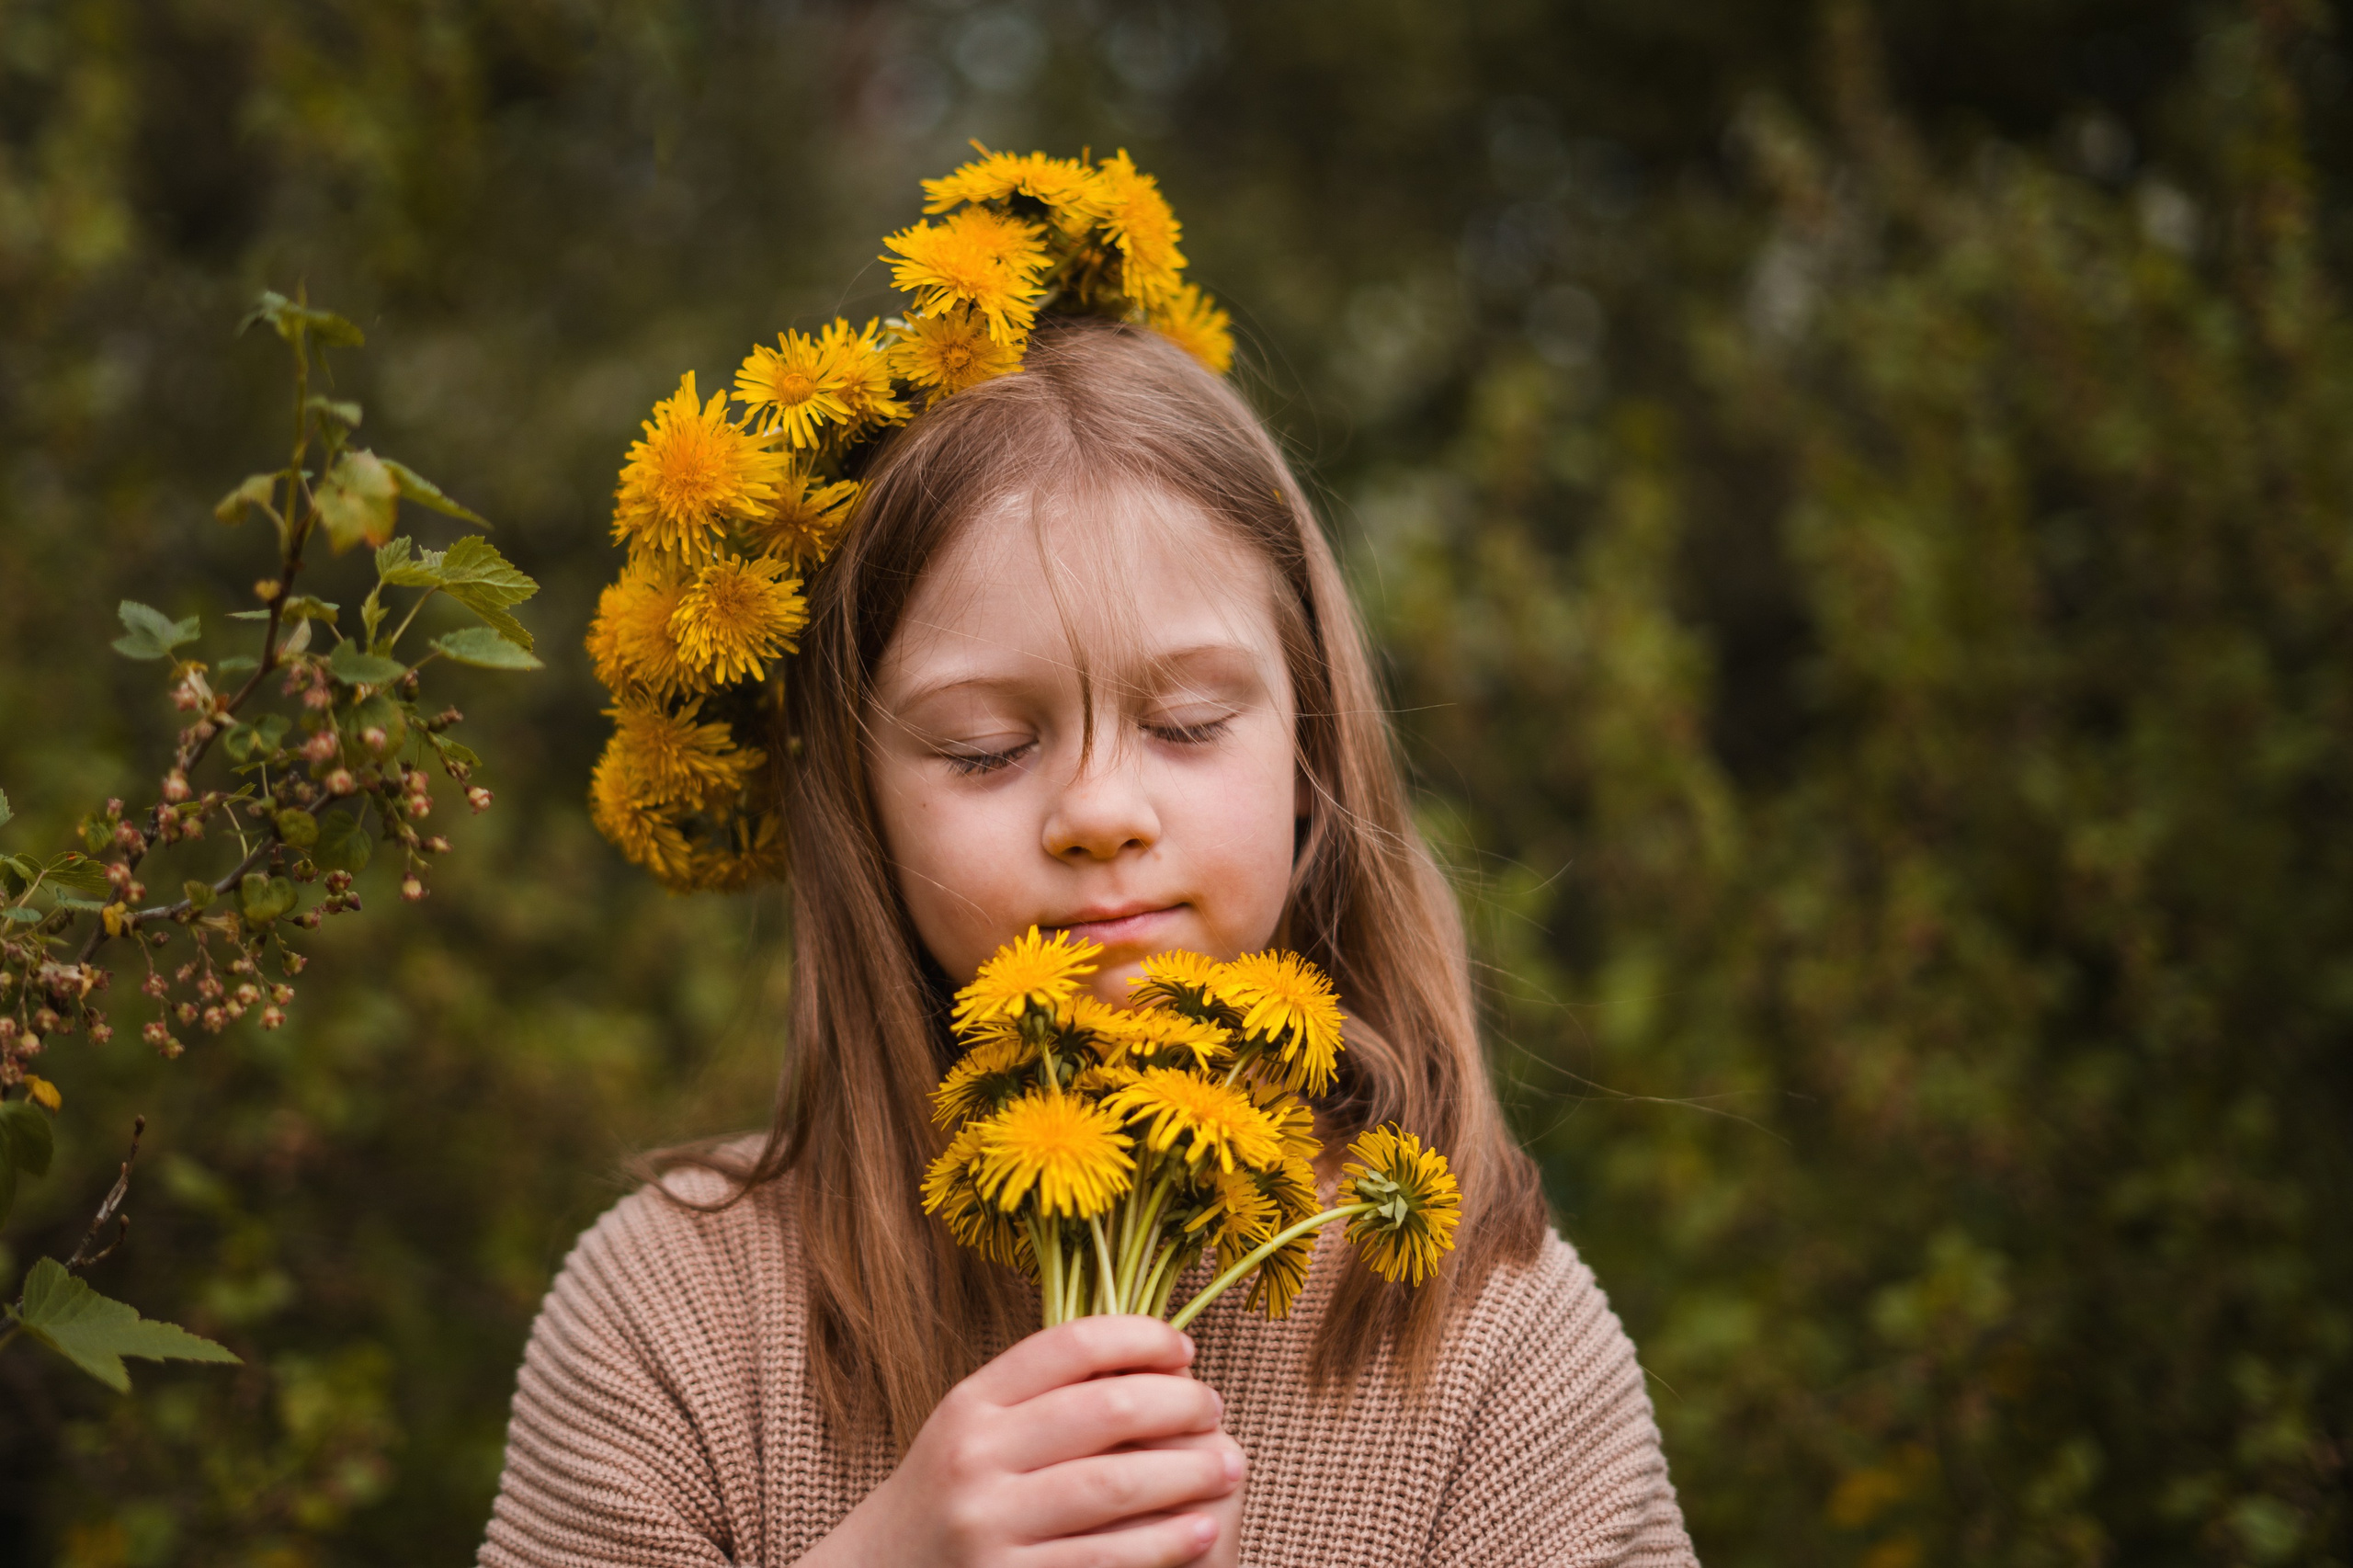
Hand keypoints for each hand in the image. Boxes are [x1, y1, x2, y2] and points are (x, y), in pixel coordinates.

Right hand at [802, 1315, 1246, 1567]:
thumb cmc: (952, 1496)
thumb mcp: (976, 1430)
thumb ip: (1045, 1394)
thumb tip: (1156, 1358)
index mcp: (972, 1403)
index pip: (1071, 1345)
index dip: (1141, 1338)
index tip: (1185, 1349)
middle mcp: (976, 1456)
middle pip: (1104, 1410)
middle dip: (1179, 1405)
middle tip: (1217, 1410)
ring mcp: (990, 1524)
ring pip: (1113, 1485)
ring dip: (1188, 1472)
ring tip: (1230, 1465)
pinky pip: (1106, 1558)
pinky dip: (1164, 1542)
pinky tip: (1202, 1528)